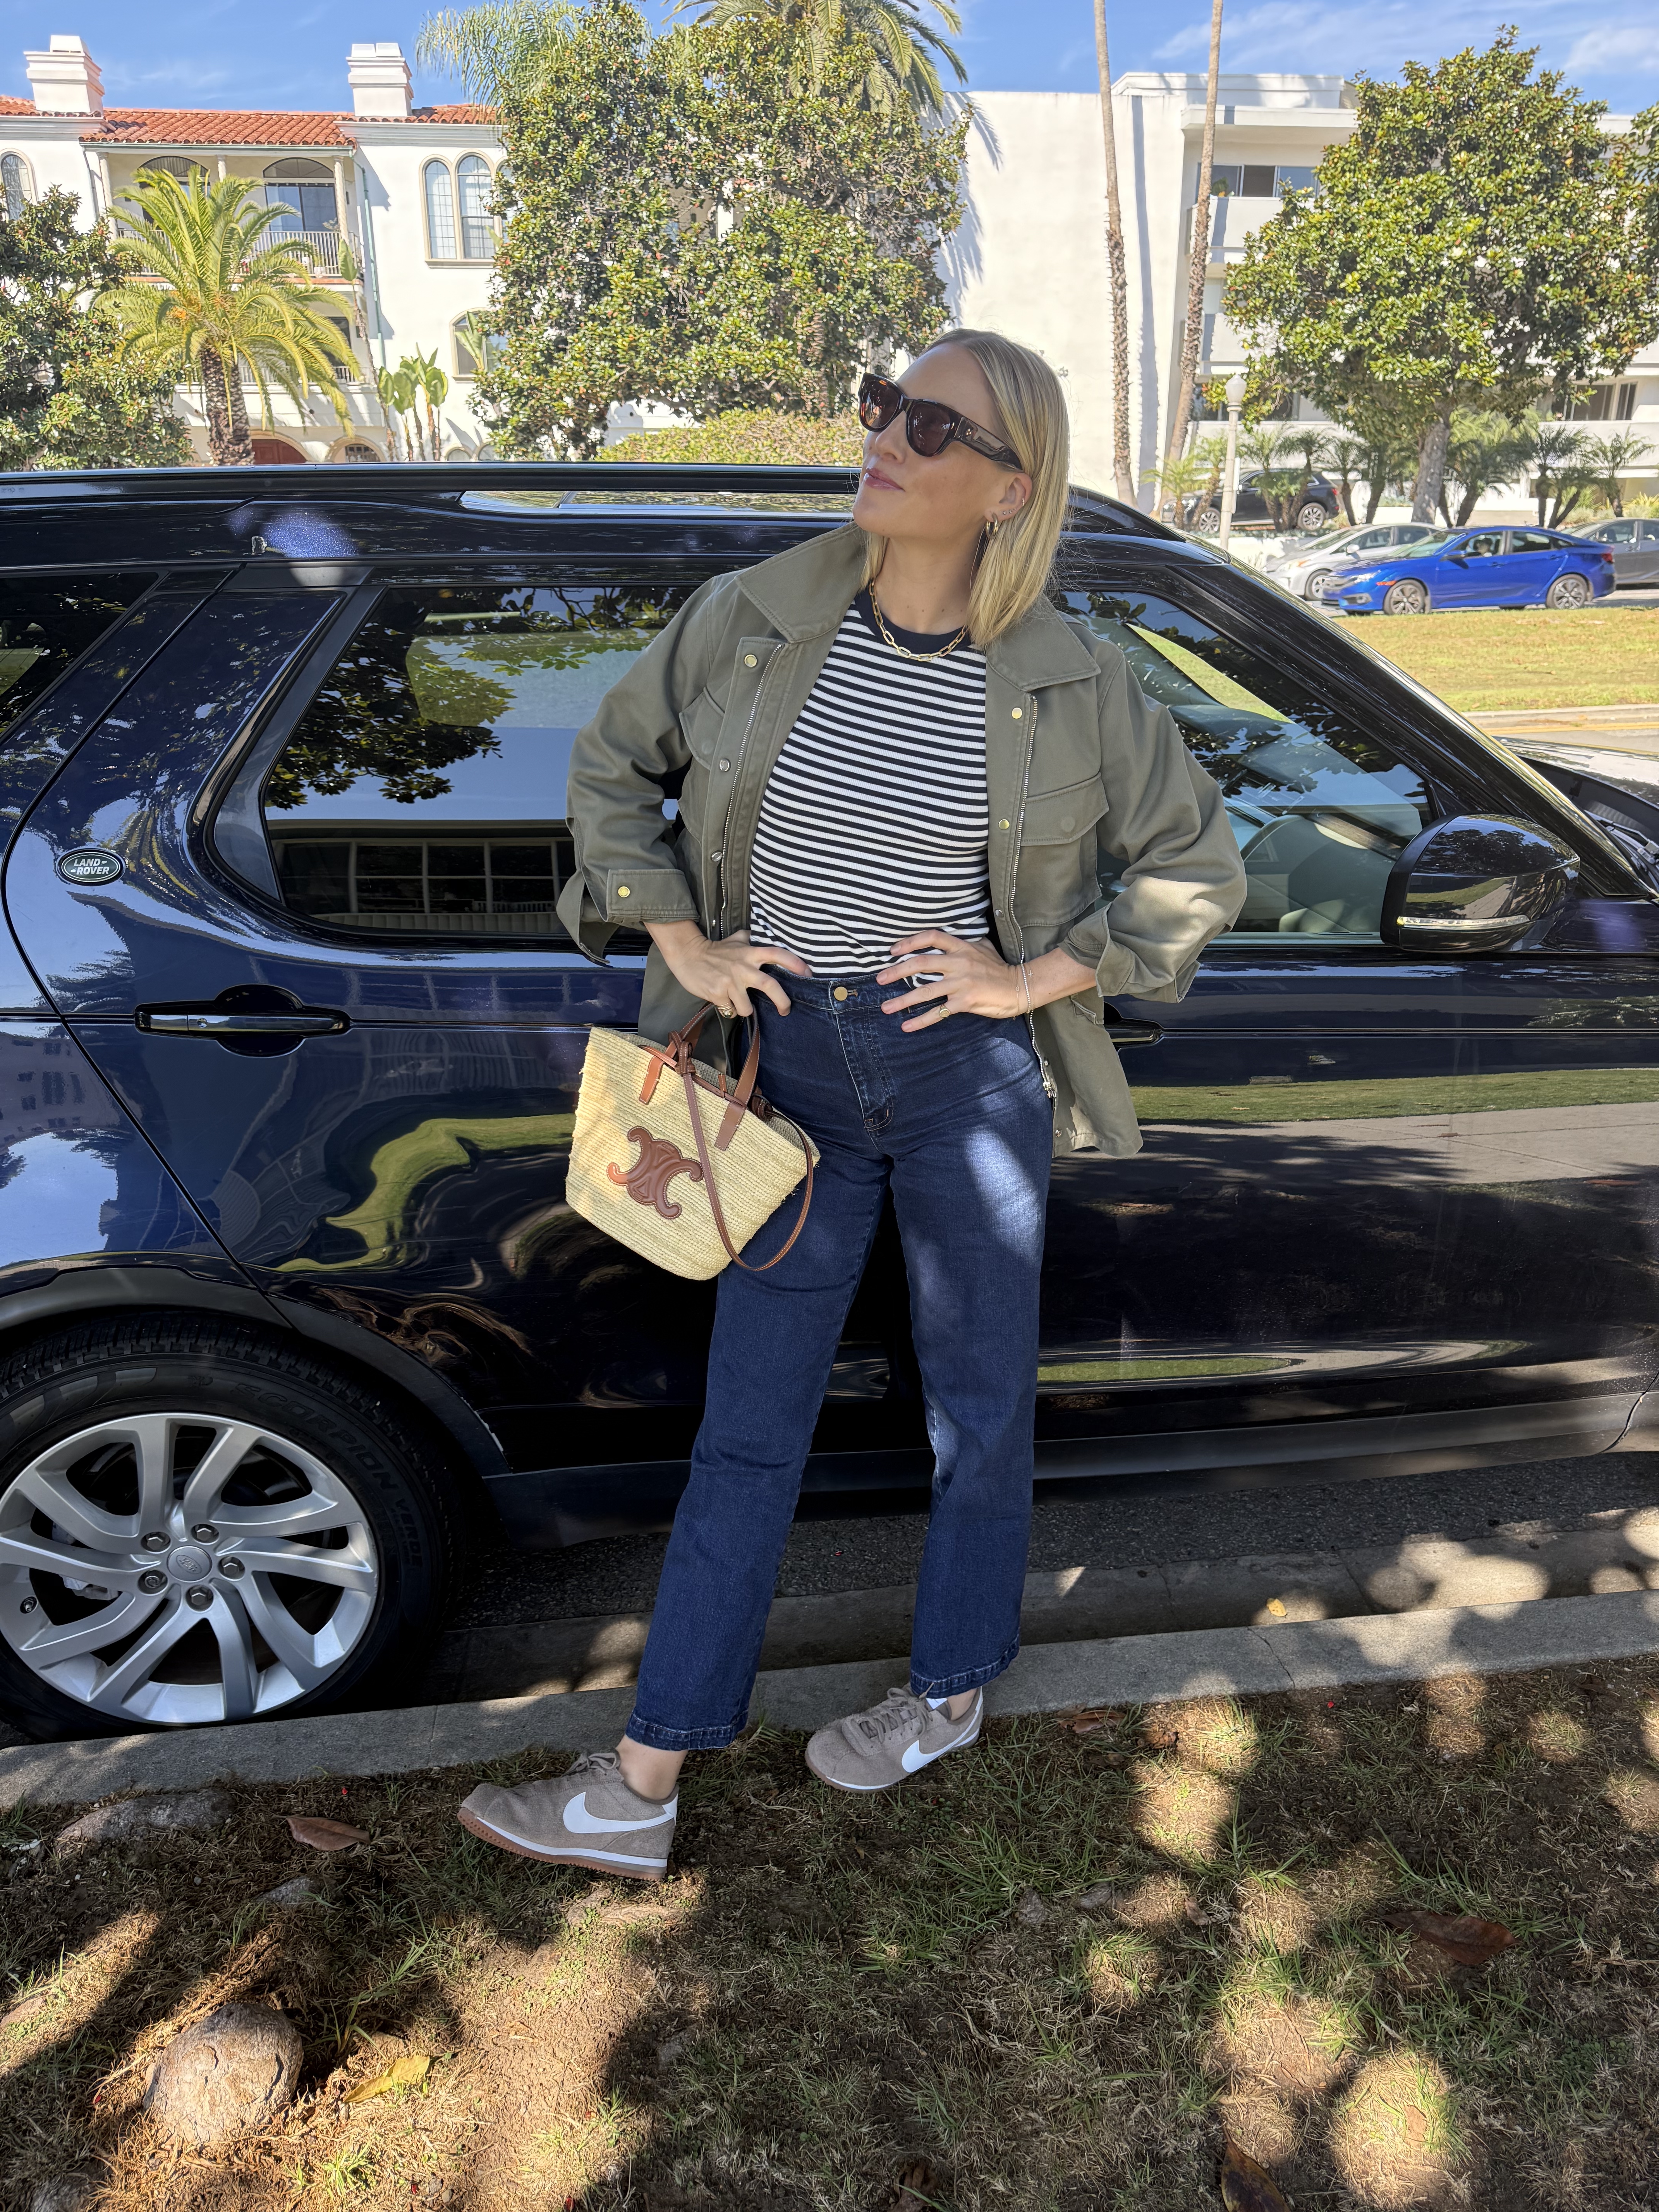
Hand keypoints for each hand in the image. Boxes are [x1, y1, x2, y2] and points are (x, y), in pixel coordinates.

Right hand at [647, 921, 809, 1018]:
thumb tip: (764, 932)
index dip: (796, 964)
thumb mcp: (735, 940)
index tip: (808, 973)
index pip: (778, 955)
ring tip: (736, 1000)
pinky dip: (728, 1008)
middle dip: (782, 1002)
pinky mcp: (718, 994)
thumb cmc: (714, 950)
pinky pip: (730, 1010)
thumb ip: (751, 939)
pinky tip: (722, 998)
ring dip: (743, 1008)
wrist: (688, 955)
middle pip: (770, 986)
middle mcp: (743, 967)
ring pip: (747, 1008)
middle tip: (785, 1010)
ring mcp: (730, 982)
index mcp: (750, 953)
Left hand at [876, 932, 1098, 1030]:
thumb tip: (945, 939)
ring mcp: (961, 983)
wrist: (1020, 987)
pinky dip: (921, 1020)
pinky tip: (906, 1026)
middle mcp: (959, 963)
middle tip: (879, 979)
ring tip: (885, 1007)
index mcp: (961, 947)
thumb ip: (963, 943)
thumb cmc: (999, 969)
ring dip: (902, 1000)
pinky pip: (939, 1012)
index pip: (931, 937)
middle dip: (896, 971)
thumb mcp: (982, 948)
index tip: (893, 951)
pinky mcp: (965, 1002)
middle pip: (921, 963)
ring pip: (925, 990)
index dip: (910, 942)